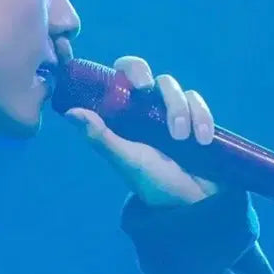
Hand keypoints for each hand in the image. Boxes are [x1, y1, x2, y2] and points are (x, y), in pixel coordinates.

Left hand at [63, 54, 221, 206]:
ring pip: (179, 91)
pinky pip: (200, 105)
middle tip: (165, 102)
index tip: (139, 86)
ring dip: (182, 110)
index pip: (125, 76)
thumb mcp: (125, 160)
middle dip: (164, 89)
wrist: (189, 204)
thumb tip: (70, 113)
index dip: (131, 69)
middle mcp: (150, 109)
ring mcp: (175, 112)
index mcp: (127, 115)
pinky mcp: (198, 119)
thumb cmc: (152, 182)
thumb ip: (100, 137)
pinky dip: (203, 118)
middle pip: (157, 79)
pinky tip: (202, 140)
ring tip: (182, 139)